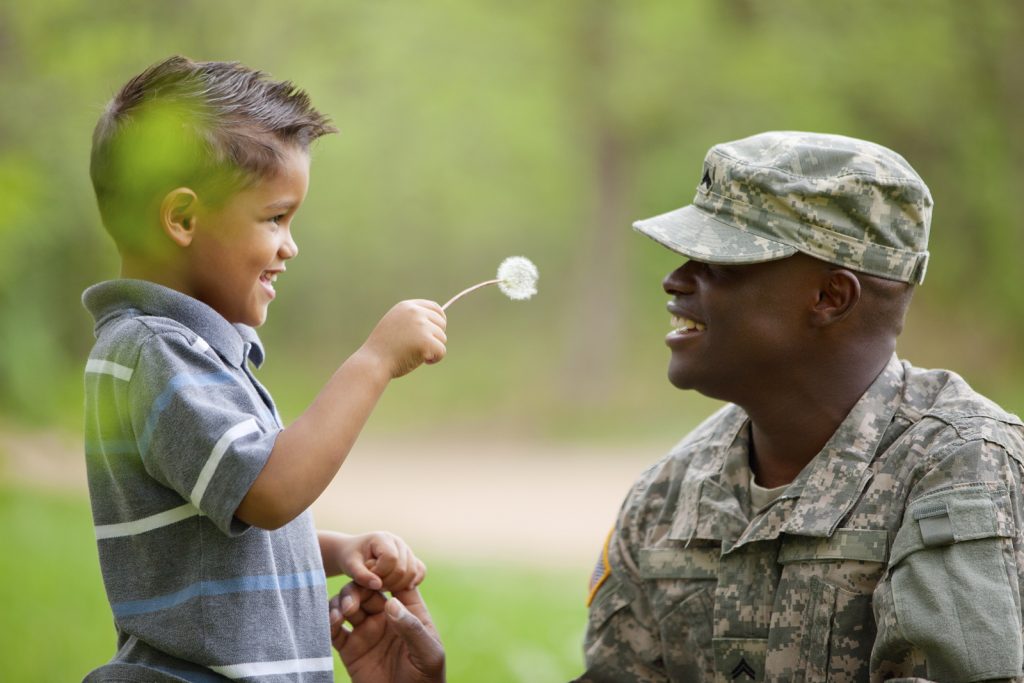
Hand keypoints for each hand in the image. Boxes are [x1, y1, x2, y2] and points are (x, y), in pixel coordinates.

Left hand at [323, 531, 426, 591]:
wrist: (355, 554)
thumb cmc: (351, 558)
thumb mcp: (349, 565)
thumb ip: (361, 575)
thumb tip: (378, 585)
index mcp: (382, 539)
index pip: (390, 559)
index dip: (380, 573)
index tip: (368, 578)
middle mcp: (398, 542)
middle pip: (403, 568)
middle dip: (388, 582)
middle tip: (374, 586)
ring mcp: (406, 550)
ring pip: (413, 571)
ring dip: (398, 585)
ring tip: (382, 585)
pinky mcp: (411, 559)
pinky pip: (421, 571)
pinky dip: (414, 581)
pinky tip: (403, 589)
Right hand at [330, 583, 445, 682]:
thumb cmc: (426, 680)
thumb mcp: (428, 653)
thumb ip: (412, 628)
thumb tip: (391, 603)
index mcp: (409, 612)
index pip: (397, 582)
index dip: (386, 572)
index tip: (375, 571)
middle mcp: (386, 617)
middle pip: (367, 589)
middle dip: (358, 589)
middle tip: (353, 603)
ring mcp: (367, 631)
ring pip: (349, 604)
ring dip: (342, 602)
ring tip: (342, 614)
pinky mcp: (350, 649)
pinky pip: (335, 629)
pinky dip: (329, 621)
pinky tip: (332, 622)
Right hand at [359, 300, 446, 378]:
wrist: (373, 362)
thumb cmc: (384, 349)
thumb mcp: (396, 325)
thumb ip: (413, 320)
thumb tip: (438, 321)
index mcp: (407, 306)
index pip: (435, 307)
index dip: (439, 320)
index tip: (437, 331)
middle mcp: (415, 312)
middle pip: (441, 323)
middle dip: (436, 337)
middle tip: (421, 348)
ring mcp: (421, 326)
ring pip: (442, 338)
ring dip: (434, 349)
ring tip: (416, 355)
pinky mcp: (426, 341)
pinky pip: (442, 351)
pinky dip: (436, 359)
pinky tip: (423, 361)